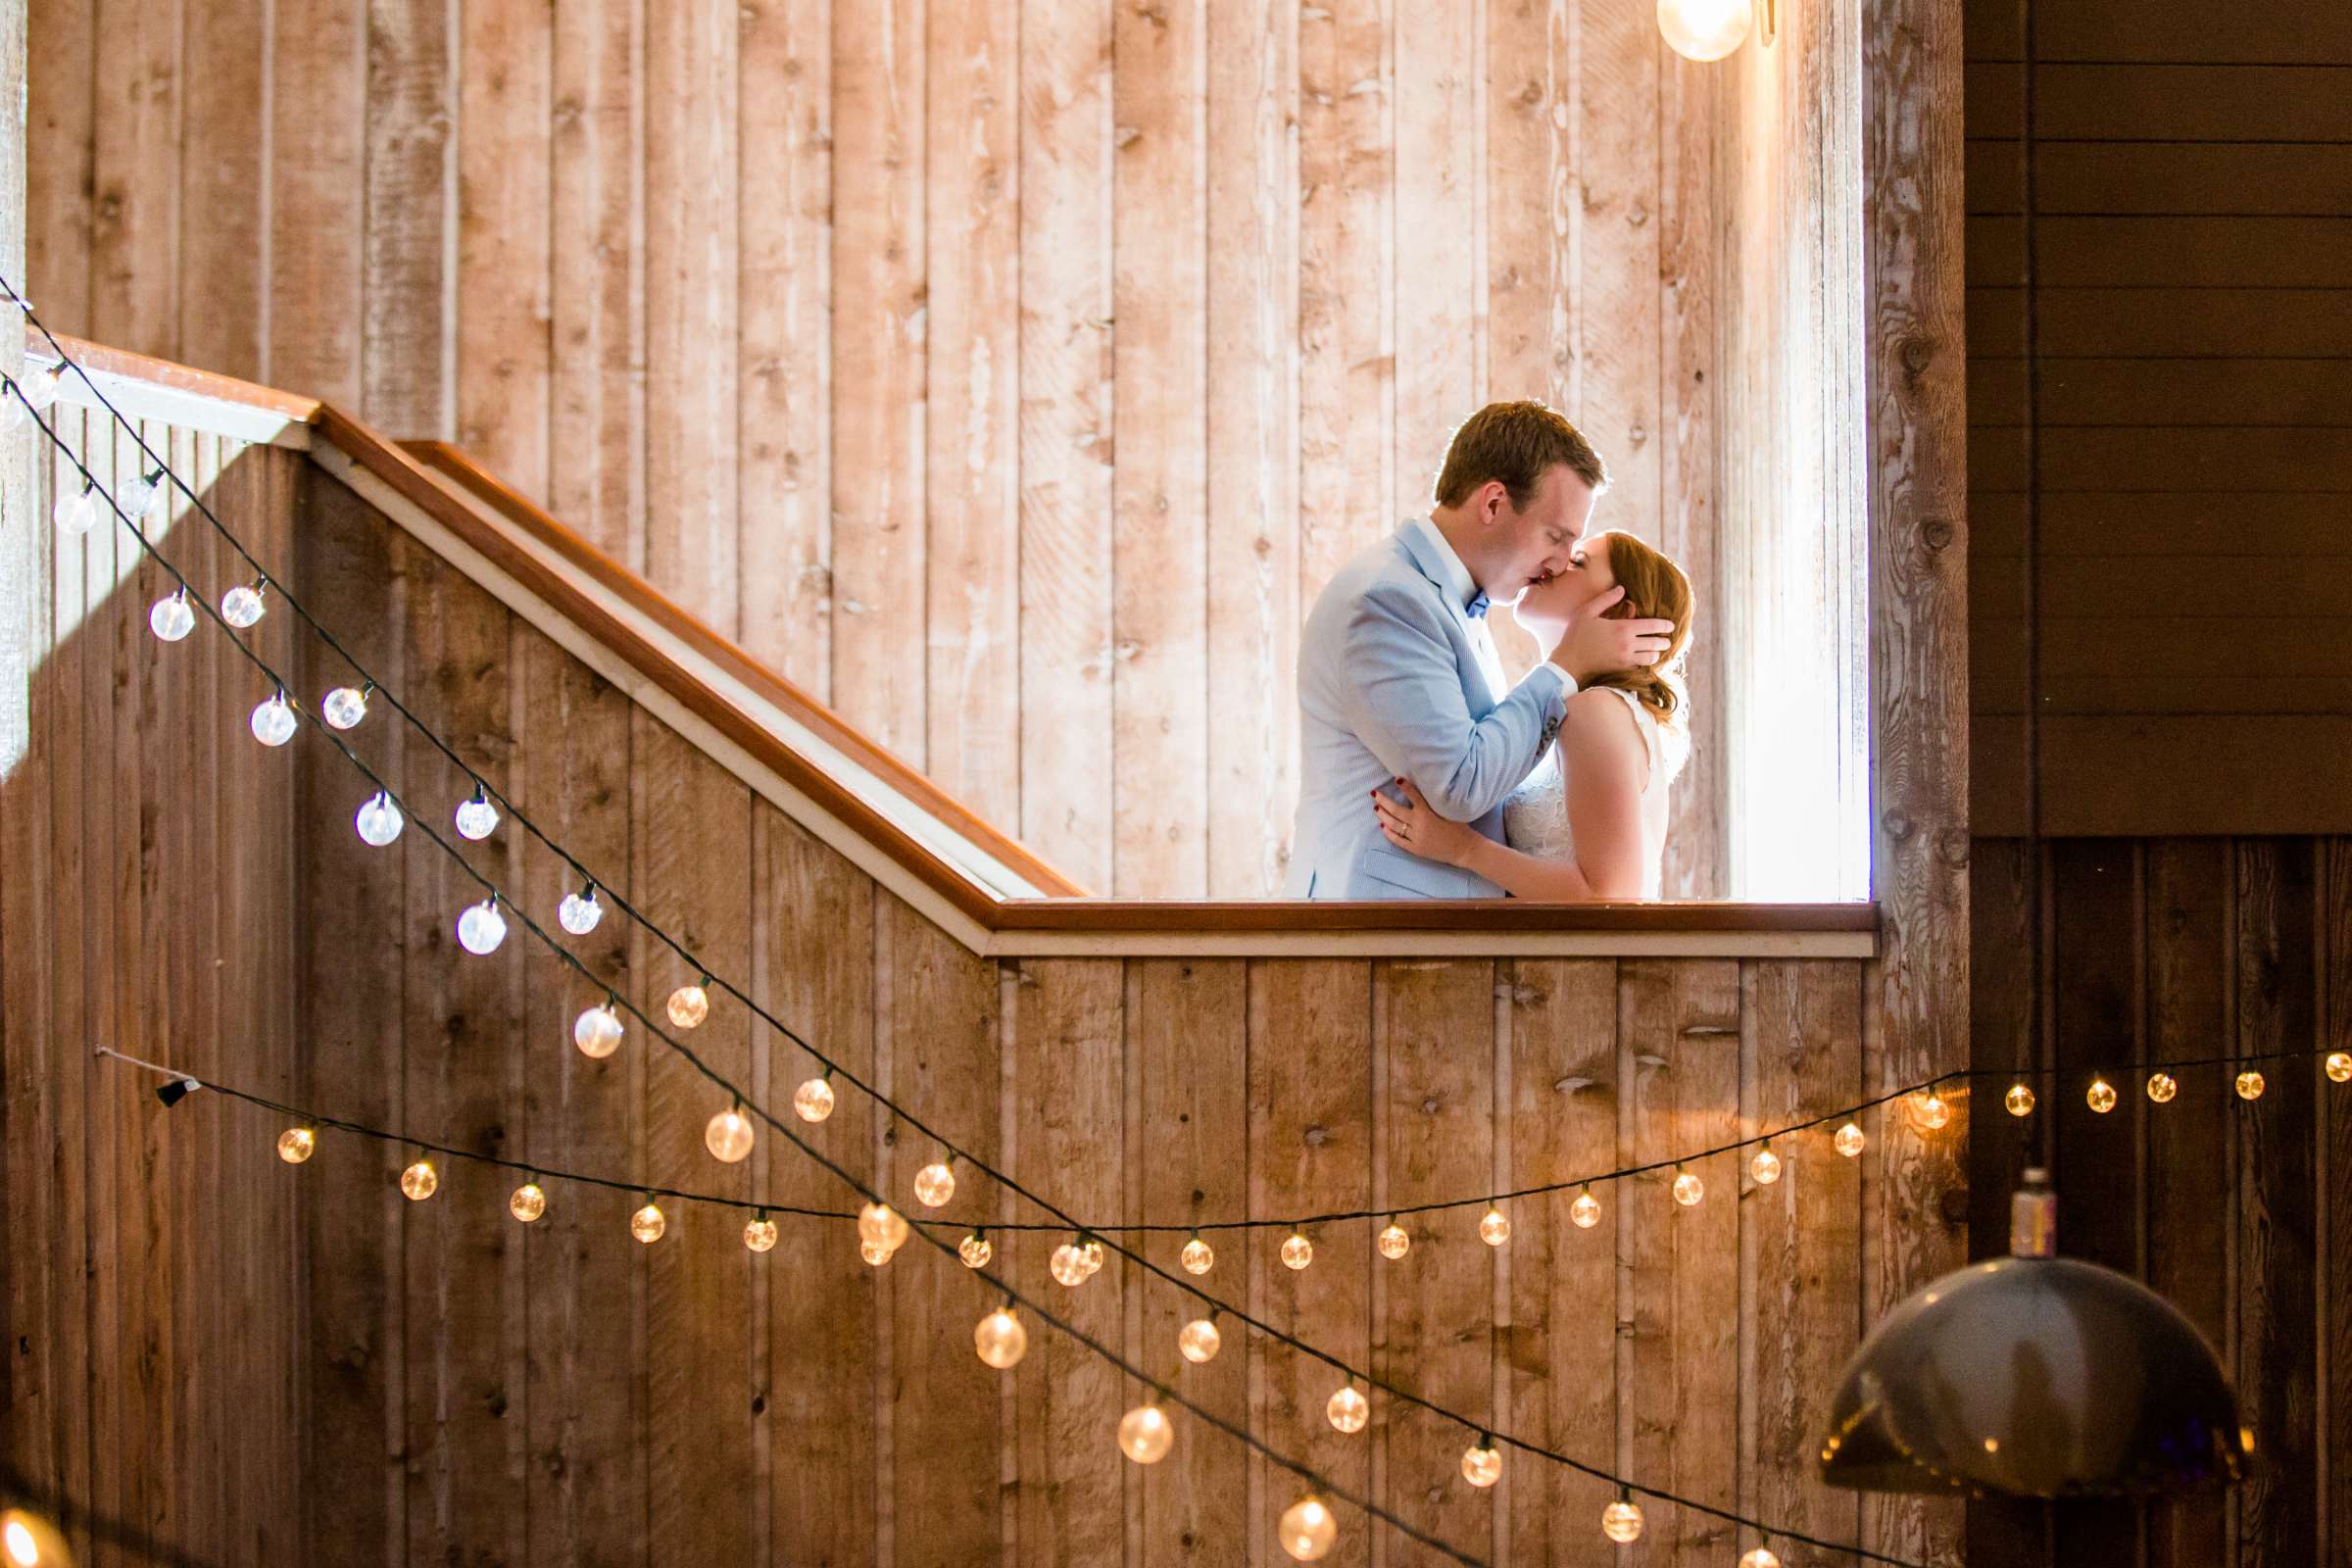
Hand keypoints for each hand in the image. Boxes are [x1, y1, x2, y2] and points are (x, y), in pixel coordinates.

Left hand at [1372, 779, 1482, 868]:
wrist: (1464, 849)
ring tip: (1376, 808)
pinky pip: (1398, 840)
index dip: (1404, 787)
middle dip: (1383, 801)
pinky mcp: (1416, 849)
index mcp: (1428, 813)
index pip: (1413, 796)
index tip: (1396, 779)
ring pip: (1394, 825)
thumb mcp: (1449, 811)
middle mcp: (1419, 824)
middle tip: (1375, 794)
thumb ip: (1434, 803)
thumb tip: (1423, 792)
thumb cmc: (1460, 828)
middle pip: (1396, 811)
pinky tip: (1383, 827)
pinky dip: (1389, 833)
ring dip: (1383, 816)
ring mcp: (1416, 837)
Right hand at [1548, 585, 1673, 683]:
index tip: (1671, 625)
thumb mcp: (1587, 612)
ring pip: (1652, 657)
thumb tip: (1622, 589)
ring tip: (1656, 649)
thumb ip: (1606, 599)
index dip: (1665, 625)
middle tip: (1666, 639)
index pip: (1652, 626)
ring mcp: (1626, 658)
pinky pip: (1642, 667)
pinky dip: (1646, 662)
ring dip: (1656, 652)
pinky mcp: (1622, 669)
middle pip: (1656, 643)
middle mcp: (1628, 644)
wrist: (1569, 662)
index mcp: (1622, 628)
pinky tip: (1644, 658)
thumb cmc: (1576, 635)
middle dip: (1664, 640)